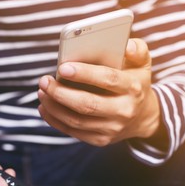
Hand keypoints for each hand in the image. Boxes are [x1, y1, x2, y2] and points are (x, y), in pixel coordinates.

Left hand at [38, 38, 160, 146]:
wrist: (143, 115)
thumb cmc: (134, 81)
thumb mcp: (142, 63)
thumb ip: (136, 49)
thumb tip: (126, 46)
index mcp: (133, 87)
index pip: (108, 79)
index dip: (84, 73)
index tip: (62, 67)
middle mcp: (124, 111)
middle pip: (88, 104)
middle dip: (61, 93)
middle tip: (44, 81)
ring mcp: (112, 128)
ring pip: (76, 120)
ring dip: (54, 106)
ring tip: (42, 91)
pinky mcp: (101, 140)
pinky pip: (73, 132)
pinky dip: (55, 120)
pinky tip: (44, 107)